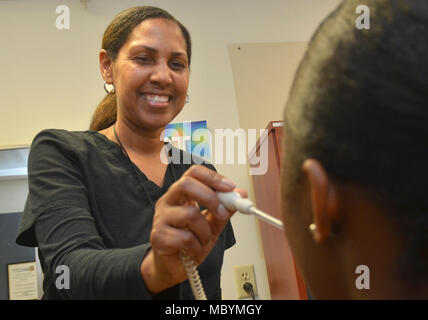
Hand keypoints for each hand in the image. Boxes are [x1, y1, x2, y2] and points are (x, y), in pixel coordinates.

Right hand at [140, 165, 246, 294]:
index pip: (193, 173)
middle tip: (222, 212)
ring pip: (190, 214)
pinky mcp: (158, 236)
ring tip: (203, 240)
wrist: (173, 267)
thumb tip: (240, 194)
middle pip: (186, 184)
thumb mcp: (212, 225)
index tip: (230, 187)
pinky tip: (193, 250)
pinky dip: (196, 246)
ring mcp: (160, 218)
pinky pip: (185, 237)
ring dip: (205, 231)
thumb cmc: (189, 243)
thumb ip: (224, 210)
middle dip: (210, 198)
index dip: (212, 177)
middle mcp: (168, 202)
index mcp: (180, 195)